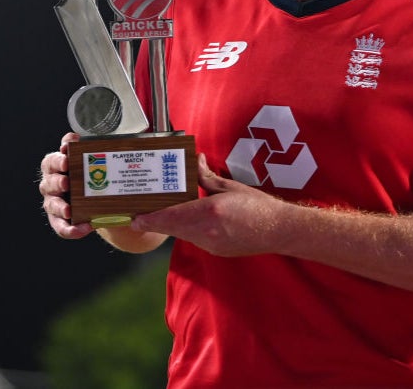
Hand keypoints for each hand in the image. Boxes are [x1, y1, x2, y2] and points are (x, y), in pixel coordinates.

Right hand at [38, 132, 93, 238]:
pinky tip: (84, 228)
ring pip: (51, 204)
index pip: (55, 158)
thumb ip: (101, 150)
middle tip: (66, 182)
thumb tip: (117, 136)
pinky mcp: (59, 220)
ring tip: (69, 210)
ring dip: (60, 206)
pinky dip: (71, 229)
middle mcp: (53, 182)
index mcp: (59, 166)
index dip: (59, 155)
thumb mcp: (100, 163)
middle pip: (49, 180)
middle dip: (57, 180)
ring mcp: (54, 202)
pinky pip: (62, 227)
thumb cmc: (95, 176)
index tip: (67, 150)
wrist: (100, 200)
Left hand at [131, 155, 292, 256]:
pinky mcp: (214, 251)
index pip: (171, 217)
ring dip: (171, 225)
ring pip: (181, 234)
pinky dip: (186, 230)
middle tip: (140, 215)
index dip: (150, 219)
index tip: (134, 218)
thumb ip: (206, 177)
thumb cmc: (258, 207)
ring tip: (161, 214)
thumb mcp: (230, 187)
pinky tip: (187, 220)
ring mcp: (210, 244)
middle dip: (156, 221)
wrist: (278, 231)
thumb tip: (195, 161)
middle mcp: (206, 231)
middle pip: (171, 227)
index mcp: (209, 211)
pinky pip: (193, 238)